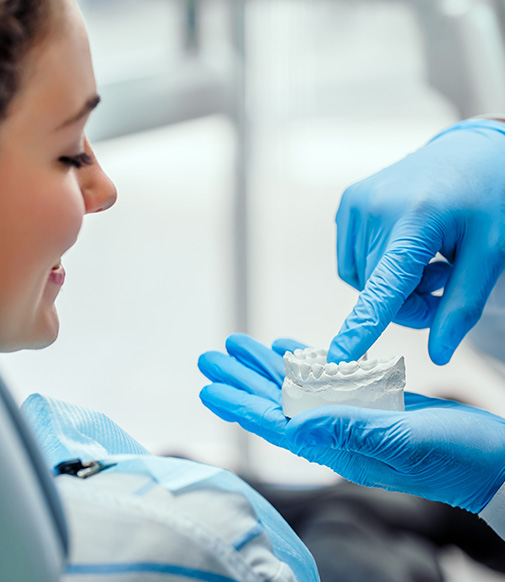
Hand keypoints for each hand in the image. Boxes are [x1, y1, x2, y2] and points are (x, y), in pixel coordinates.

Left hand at [199, 334, 504, 512]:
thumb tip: (294, 427)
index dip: (241, 405)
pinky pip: (327, 378)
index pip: (276, 424)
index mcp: (339, 444)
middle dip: (242, 379)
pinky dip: (305, 361)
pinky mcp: (371, 402)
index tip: (210, 388)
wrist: (491, 460)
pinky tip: (287, 349)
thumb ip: (349, 433)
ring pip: (298, 387)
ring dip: (266, 366)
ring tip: (239, 345)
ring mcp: (353, 415)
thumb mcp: (405, 440)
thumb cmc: (456, 456)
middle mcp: (338, 431)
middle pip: (277, 403)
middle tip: (210, 356)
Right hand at [331, 118, 504, 365]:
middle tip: (441, 285)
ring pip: (361, 281)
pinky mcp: (348, 203)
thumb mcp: (490, 253)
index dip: (361, 327)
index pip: (384, 286)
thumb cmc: (489, 199)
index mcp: (416, 219)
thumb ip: (461, 307)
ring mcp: (355, 203)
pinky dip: (375, 268)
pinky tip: (404, 249)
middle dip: (407, 304)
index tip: (339, 358)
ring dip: (389, 287)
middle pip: (375, 293)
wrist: (470, 150)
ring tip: (427, 262)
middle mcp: (374, 208)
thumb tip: (438, 356)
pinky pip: (352, 261)